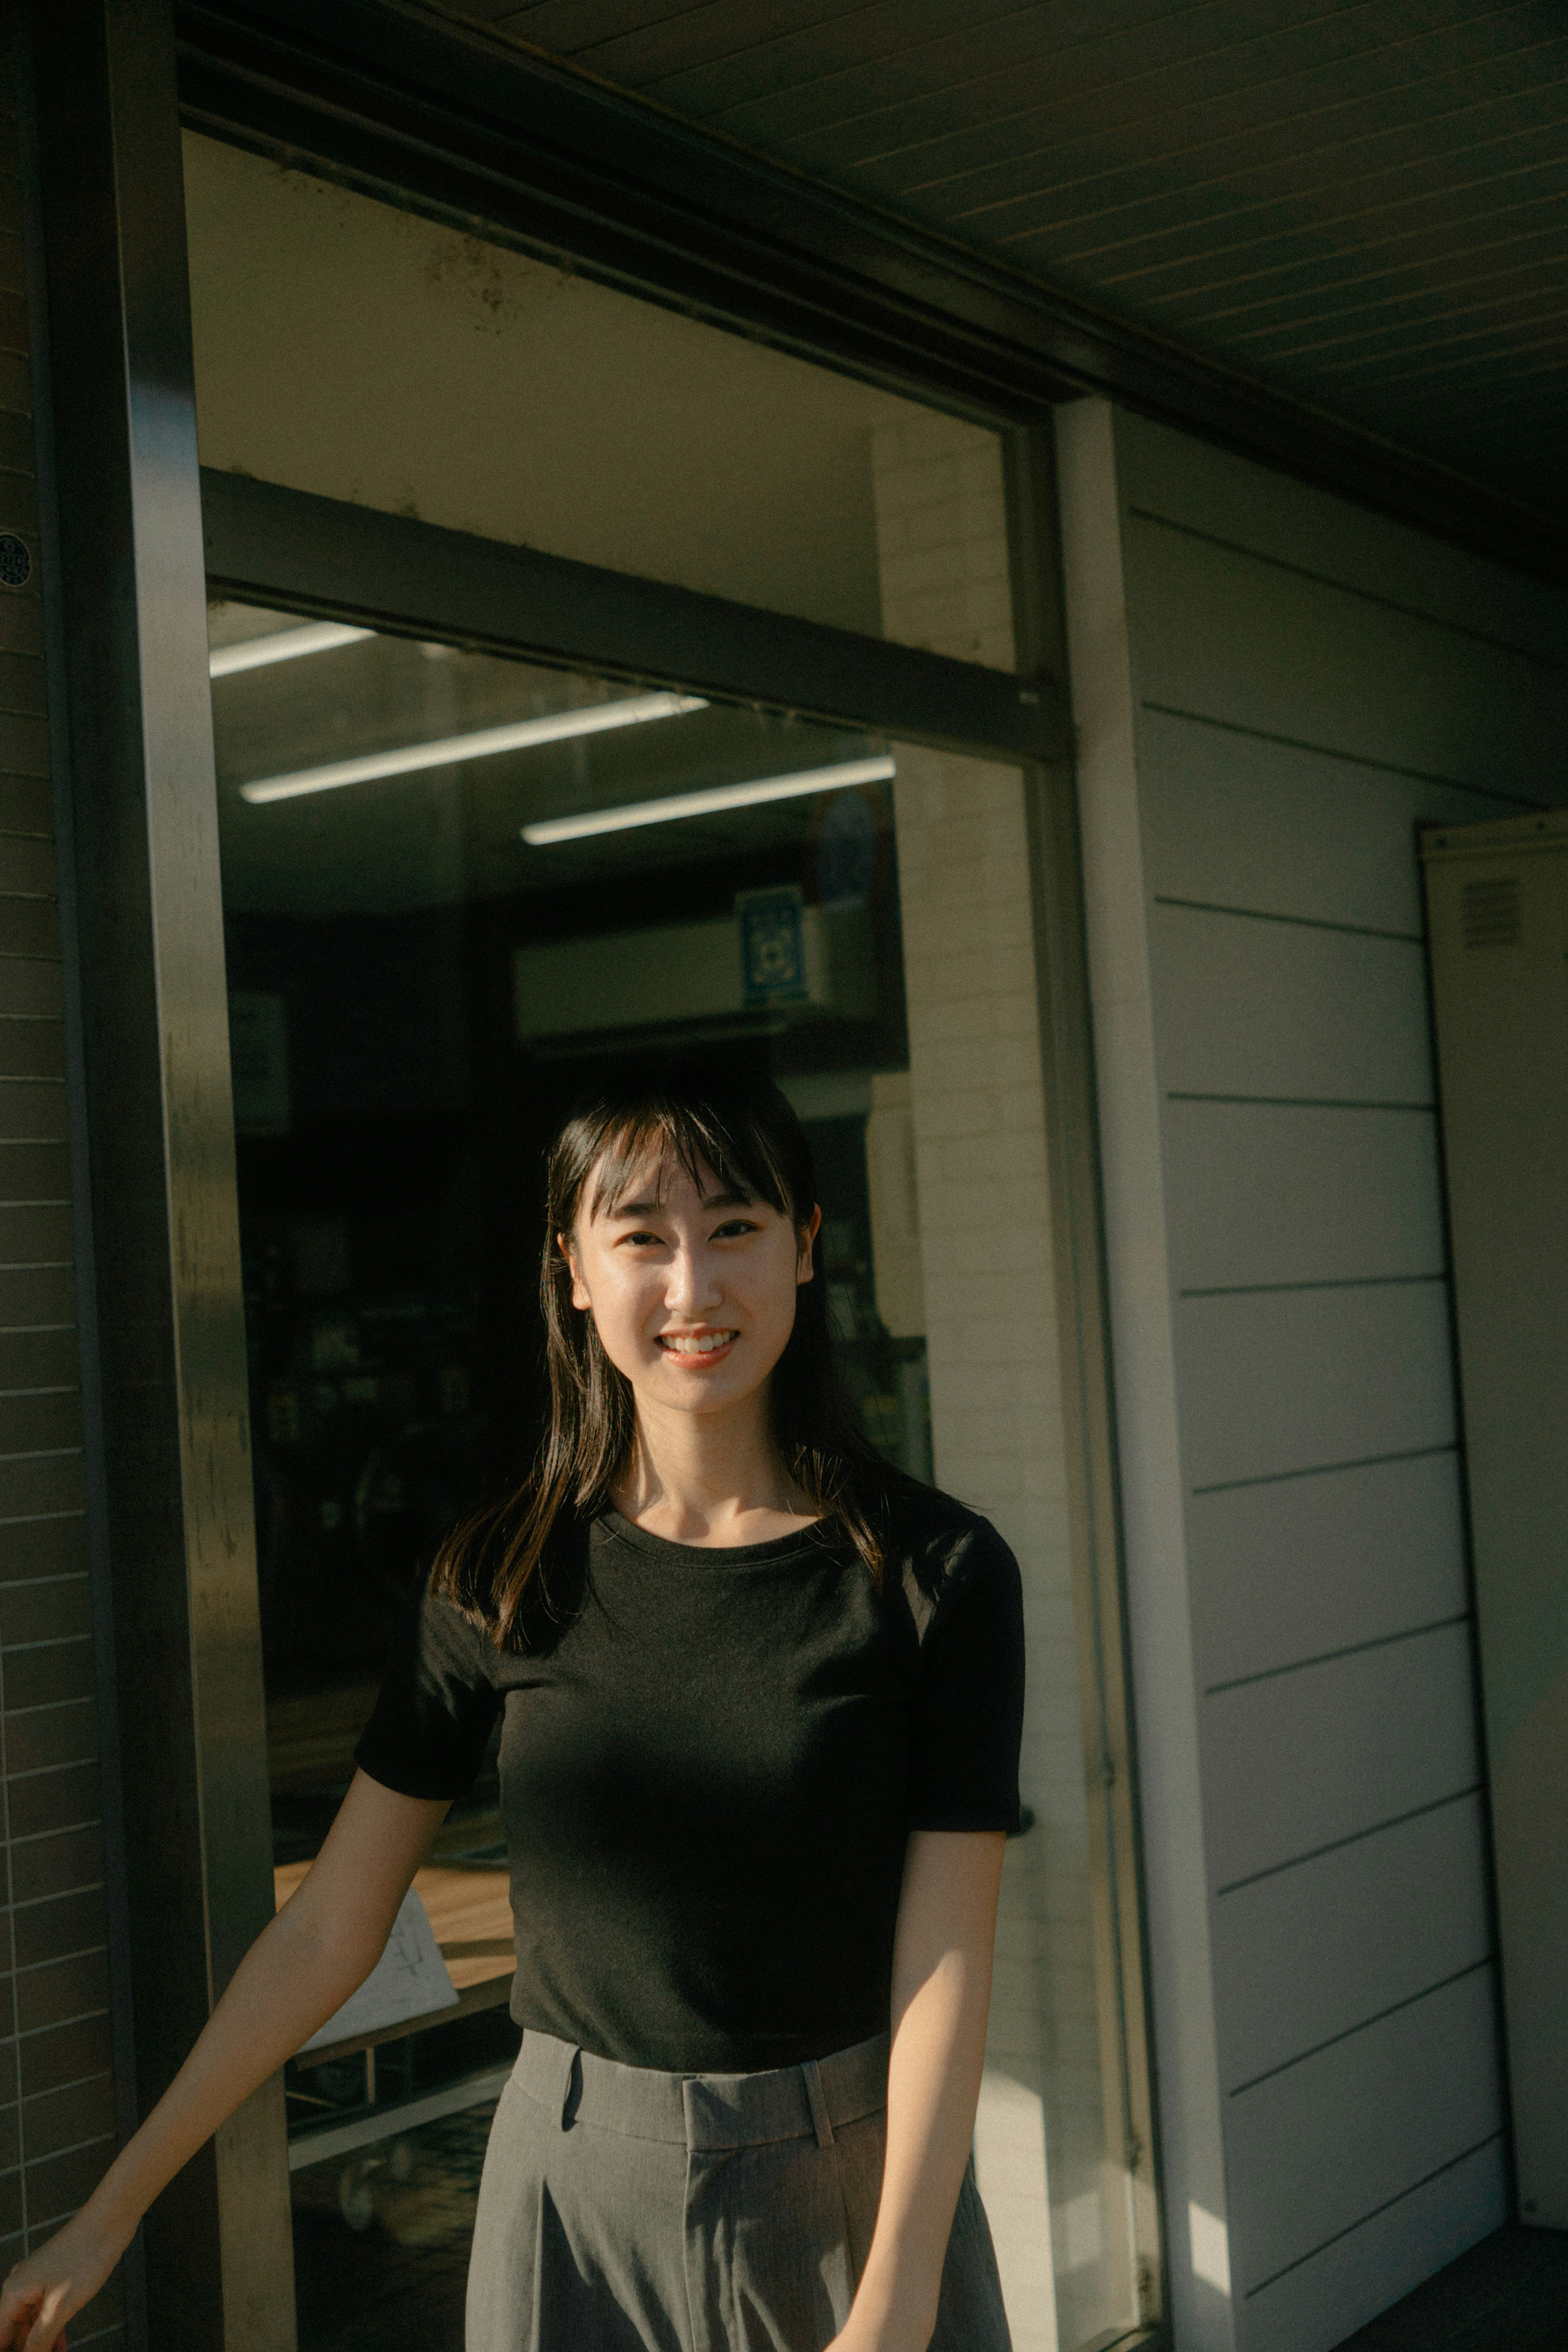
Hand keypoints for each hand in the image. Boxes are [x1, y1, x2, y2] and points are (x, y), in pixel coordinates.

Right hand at [0, 2206, 127, 2351]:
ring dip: (40, 2345)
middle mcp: (20, 2288)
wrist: (109, 2221)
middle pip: (14, 2332)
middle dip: (26, 2350)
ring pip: (32, 2324)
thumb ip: (40, 2338)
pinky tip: (61, 2347)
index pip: (0, 2337)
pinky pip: (47, 2313)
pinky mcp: (56, 2281)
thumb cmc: (85, 2257)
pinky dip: (52, 2331)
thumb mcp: (60, 2307)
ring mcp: (38, 2283)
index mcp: (13, 2293)